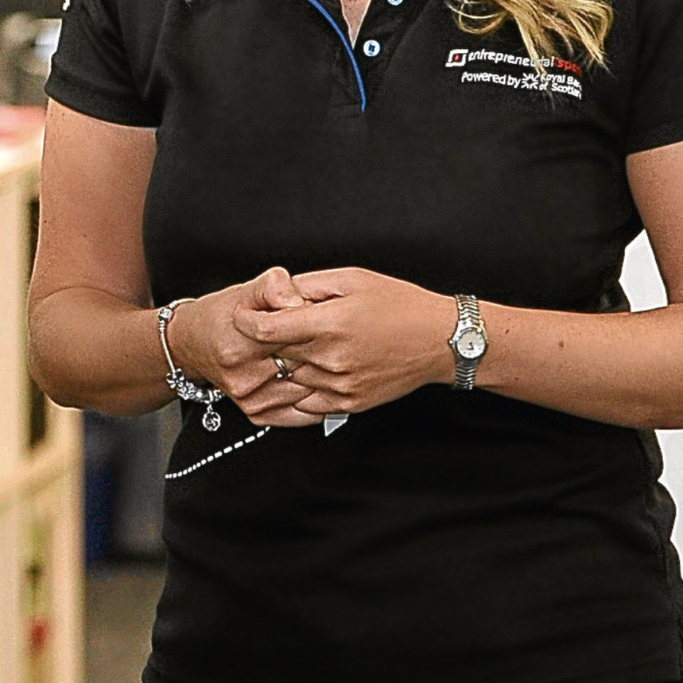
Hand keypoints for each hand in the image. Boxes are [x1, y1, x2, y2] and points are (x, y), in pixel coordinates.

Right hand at [170, 267, 323, 427]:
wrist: (191, 344)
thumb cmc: (220, 316)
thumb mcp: (246, 291)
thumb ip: (274, 287)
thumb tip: (298, 301)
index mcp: (240, 346)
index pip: (298, 336)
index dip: (315, 324)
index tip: (317, 317)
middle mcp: (242, 377)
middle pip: (306, 364)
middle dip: (320, 349)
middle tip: (320, 335)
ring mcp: (250, 399)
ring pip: (309, 389)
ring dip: (319, 373)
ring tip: (311, 354)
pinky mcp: (257, 414)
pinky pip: (304, 411)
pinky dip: (313, 395)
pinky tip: (308, 378)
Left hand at [237, 268, 461, 421]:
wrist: (440, 341)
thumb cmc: (400, 305)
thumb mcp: (352, 279)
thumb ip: (309, 285)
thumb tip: (278, 292)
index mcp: (329, 324)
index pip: (266, 329)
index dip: (247, 321)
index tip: (243, 316)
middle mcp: (330, 358)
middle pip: (274, 354)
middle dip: (267, 341)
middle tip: (272, 329)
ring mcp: (339, 385)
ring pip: (289, 378)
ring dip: (285, 365)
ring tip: (299, 349)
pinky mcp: (348, 403)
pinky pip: (306, 402)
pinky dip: (299, 389)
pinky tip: (307, 374)